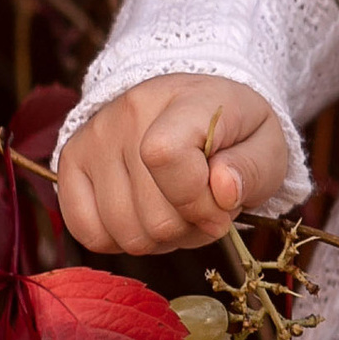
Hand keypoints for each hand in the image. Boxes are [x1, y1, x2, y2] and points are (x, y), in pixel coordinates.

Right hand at [56, 75, 288, 254]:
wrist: (194, 105)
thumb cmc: (234, 132)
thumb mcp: (267, 146)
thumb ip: (253, 169)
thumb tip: (223, 191)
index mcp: (184, 100)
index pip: (165, 157)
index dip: (198, 201)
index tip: (223, 205)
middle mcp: (127, 113)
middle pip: (151, 216)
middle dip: (190, 228)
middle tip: (205, 206)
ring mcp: (93, 137)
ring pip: (123, 233)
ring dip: (160, 238)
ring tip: (177, 208)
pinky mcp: (70, 161)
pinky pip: (87, 232)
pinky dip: (121, 239)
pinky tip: (144, 216)